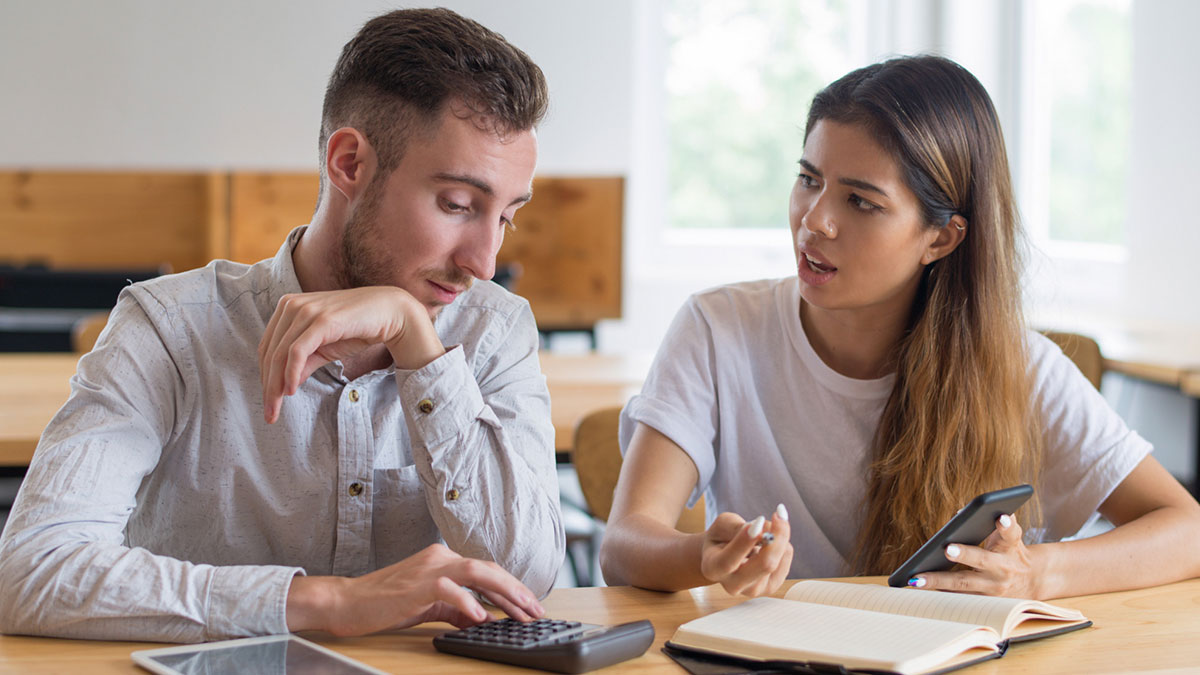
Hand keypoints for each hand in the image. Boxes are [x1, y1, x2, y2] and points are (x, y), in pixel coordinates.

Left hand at [258, 287, 444, 422]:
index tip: (269, 401)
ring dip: (275, 386)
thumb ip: (304, 363)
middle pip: (269, 353)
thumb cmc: (357, 328)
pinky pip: (297, 351)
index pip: (267, 347)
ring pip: (280, 355)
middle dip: (267, 387)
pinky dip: (291, 373)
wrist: (390, 313)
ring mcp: (306, 310)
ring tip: (276, 409)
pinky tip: (291, 391)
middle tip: (269, 414)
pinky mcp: (321, 320)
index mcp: (288, 307)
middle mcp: (292, 305)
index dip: (264, 376)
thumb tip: (284, 387)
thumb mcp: (324, 349)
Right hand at [286, 543, 544, 635]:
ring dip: (503, 592)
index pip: (486, 571)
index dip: (511, 588)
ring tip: (520, 612)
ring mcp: (430, 568)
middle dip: (517, 591)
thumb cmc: (385, 603)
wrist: (347, 601)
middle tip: (536, 611)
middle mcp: (440, 557)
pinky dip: (468, 602)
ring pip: (477, 572)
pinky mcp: (418, 583)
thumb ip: (455, 609)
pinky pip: (450, 589)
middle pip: (488, 568)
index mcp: (443, 559)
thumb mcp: (428, 605)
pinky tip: (481, 617)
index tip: (530, 606)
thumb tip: (481, 618)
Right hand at [699, 506, 792, 596]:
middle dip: (777, 536)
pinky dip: (782, 544)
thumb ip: (737, 527)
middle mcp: (733, 585)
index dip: (746, 540)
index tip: (759, 519)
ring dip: (778, 537)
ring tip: (764, 530)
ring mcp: (754, 590)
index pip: (730, 561)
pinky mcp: (771, 587)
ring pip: (778, 560)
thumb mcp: (721, 525)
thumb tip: (764, 531)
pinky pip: (786, 559)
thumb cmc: (721, 537)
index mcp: (713, 569)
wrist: (724, 556)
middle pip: (765, 564)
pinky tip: (768, 544)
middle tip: (780, 513)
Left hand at [908, 514, 1038, 597]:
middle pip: (982, 560)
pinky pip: (958, 596)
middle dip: (964, 554)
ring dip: (939, 582)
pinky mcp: (983, 601)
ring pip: (964, 584)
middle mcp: (1003, 568)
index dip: (1007, 525)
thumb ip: (993, 522)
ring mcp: (993, 588)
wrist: (1032, 581)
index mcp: (1010, 547)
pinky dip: (938, 591)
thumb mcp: (1010, 535)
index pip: (1011, 533)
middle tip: (947, 549)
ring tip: (916, 578)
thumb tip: (960, 513)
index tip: (1001, 516)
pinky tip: (918, 586)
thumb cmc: (1011, 551)